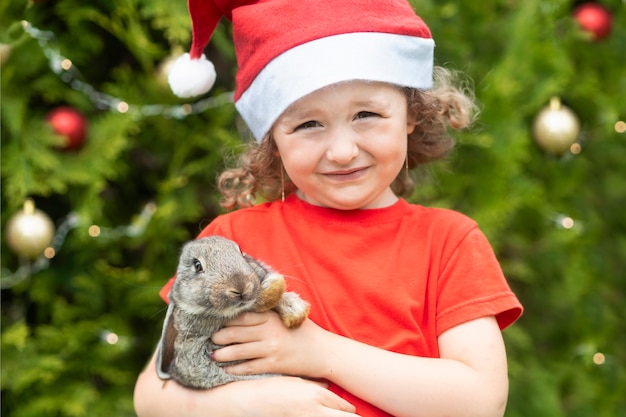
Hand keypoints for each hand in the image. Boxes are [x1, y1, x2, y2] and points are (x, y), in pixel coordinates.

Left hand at [211, 311, 328, 377]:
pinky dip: (235, 369)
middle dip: (219, 337)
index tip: (216, 321)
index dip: (226, 319)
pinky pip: (248, 368)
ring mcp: (270, 349)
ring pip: (238, 352)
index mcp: (271, 316)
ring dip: (222, 354)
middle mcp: (269, 331)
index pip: (241, 316)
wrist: (323, 351)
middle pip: (235, 333)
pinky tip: (227, 368)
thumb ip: (269, 310)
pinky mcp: (273, 365)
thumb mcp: (287, 315)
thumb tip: (247, 305)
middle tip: (211, 338)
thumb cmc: (304, 331)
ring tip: (214, 354)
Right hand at [225, 377, 357, 416]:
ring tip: (341, 416)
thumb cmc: (268, 389)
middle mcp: (315, 409)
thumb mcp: (293, 382)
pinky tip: (319, 416)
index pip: (346, 408)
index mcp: (316, 395)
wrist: (244, 402)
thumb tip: (328, 388)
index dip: (351, 412)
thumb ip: (313, 386)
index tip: (354, 413)